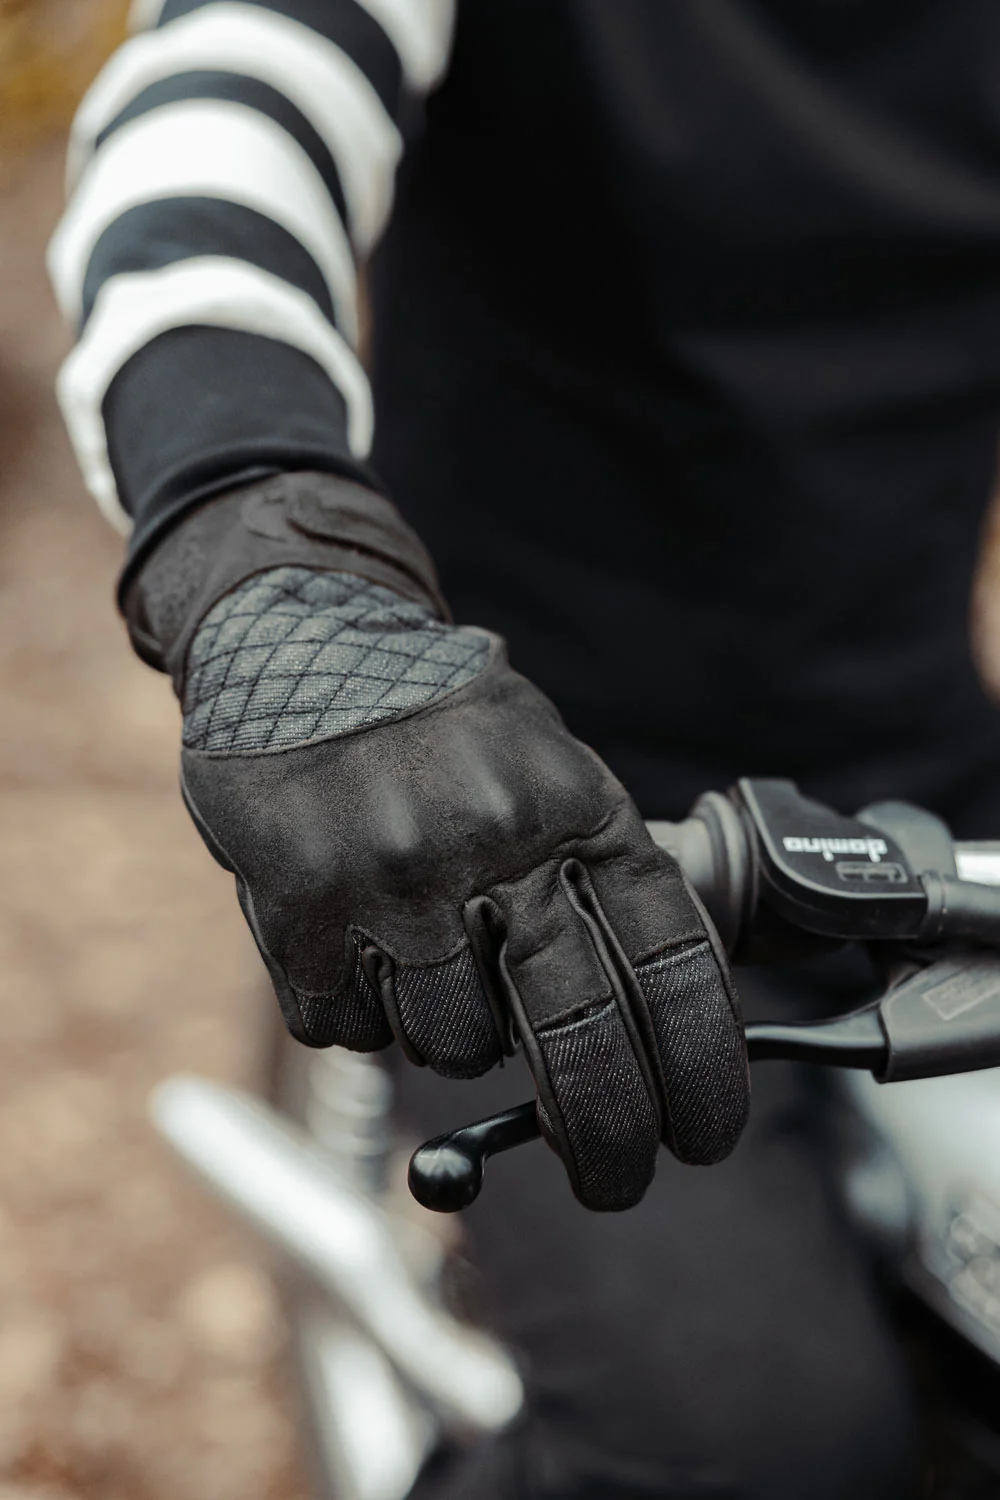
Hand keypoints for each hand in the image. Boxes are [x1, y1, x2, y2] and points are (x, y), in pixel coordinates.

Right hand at [128, 474, 749, 1209]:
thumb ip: (599, 874)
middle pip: (577, 1036)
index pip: (668, 960)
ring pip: (456, 1047)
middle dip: (607, 1133)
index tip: (705, 1132)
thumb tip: (658, 1021)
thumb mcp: (549, 770)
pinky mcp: (303, 912)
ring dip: (453, 1029)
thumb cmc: (441, 727)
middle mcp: (493, 843)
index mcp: (575, 805)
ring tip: (428, 949)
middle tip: (618, 1179)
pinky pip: (355, 1032)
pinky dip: (364, 1008)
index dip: (699, 1064)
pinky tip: (360, 936)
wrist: (295, 645)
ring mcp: (394, 881)